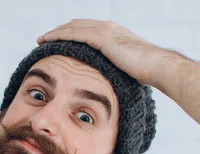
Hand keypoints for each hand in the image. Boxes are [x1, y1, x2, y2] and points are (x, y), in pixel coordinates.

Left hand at [37, 19, 157, 85]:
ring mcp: (104, 31)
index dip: (72, 34)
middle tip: (45, 39)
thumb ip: (117, 69)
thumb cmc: (147, 72)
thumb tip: (114, 82)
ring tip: (41, 40)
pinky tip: (47, 41)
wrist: (157, 66)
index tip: (60, 42)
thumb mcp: (128, 68)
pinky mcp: (101, 38)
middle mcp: (108, 27)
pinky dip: (58, 36)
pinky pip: (73, 34)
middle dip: (60, 31)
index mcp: (114, 33)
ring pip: (72, 28)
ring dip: (55, 33)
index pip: (87, 29)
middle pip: (77, 25)